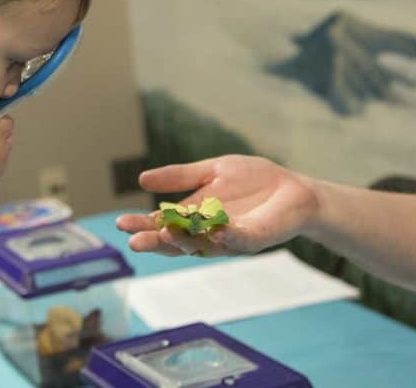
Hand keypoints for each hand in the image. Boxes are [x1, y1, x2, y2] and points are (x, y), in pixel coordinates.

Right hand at [115, 155, 318, 257]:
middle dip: (156, 242)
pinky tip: (213, 229)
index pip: (163, 225)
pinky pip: (238, 239)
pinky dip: (226, 235)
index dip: (143, 226)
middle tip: (134, 242)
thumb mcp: (211, 171)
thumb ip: (180, 176)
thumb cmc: (253, 180)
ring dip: (184, 241)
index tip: (121, 223)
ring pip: (203, 245)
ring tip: (164, 235)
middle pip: (177, 242)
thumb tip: (141, 179)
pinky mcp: (255, 238)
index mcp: (194, 217)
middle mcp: (208, 233)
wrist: (293, 188)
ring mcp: (231, 238)